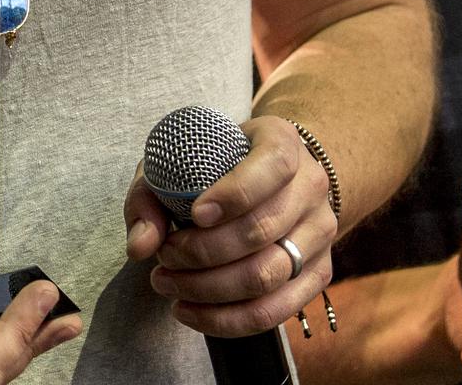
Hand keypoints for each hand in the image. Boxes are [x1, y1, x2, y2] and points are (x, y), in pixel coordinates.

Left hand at [125, 115, 334, 337]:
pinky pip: (276, 311)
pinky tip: (191, 311)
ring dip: (208, 289)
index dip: (234, 194)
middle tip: (163, 257)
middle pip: (261, 231)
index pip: (272, 166)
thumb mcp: (176, 162)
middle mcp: (311, 185)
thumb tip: (141, 246)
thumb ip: (150, 197)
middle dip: (201, 252)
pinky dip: (227, 320)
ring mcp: (321, 231)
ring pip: (267, 276)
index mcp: (282, 141)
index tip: (195, 214)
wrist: (266, 179)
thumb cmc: (212, 167)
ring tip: (168, 284)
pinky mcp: (318, 273)